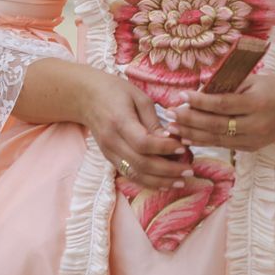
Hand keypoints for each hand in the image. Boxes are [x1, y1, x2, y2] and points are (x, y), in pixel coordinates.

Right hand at [81, 74, 192, 190]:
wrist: (86, 97)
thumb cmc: (115, 91)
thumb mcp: (138, 97)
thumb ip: (153, 120)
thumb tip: (170, 139)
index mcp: (119, 121)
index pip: (143, 143)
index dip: (165, 148)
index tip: (183, 146)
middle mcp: (112, 141)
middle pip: (141, 163)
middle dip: (168, 170)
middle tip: (189, 169)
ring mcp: (108, 152)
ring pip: (135, 174)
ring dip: (160, 181)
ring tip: (181, 180)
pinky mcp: (109, 158)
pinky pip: (129, 174)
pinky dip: (148, 182)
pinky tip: (164, 183)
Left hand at [170, 76, 274, 151]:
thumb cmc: (274, 89)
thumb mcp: (254, 80)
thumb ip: (229, 85)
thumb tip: (199, 89)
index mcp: (257, 104)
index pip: (223, 104)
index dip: (200, 101)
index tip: (181, 95)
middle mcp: (256, 125)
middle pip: (216, 125)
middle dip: (190, 120)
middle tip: (169, 114)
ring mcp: (253, 140)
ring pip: (216, 140)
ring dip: (191, 134)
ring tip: (172, 128)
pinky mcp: (250, 149)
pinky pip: (222, 146)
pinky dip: (203, 141)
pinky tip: (187, 137)